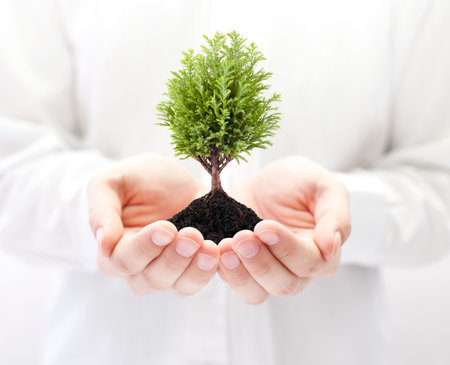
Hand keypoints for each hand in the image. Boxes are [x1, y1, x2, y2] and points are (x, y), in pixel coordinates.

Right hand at [87, 153, 218, 295]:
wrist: (167, 179)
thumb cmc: (134, 180)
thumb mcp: (110, 183)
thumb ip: (102, 210)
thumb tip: (103, 244)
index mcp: (113, 251)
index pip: (124, 260)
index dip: (145, 247)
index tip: (166, 228)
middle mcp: (138, 269)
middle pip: (153, 278)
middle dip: (175, 258)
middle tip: (192, 235)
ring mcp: (167, 272)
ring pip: (179, 285)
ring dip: (196, 270)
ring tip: (210, 249)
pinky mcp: (192, 267)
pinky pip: (200, 280)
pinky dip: (212, 270)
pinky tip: (221, 253)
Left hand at [218, 156, 350, 304]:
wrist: (264, 182)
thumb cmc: (298, 181)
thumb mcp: (323, 186)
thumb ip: (335, 214)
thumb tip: (332, 247)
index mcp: (321, 251)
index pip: (311, 263)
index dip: (287, 249)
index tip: (264, 226)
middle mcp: (297, 269)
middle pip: (284, 284)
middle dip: (261, 262)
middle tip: (241, 237)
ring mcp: (269, 271)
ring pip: (259, 293)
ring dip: (242, 273)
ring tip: (226, 248)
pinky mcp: (244, 269)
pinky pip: (237, 285)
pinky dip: (227, 273)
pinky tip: (218, 252)